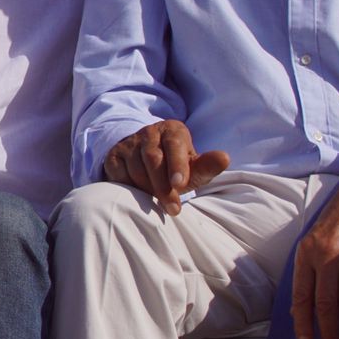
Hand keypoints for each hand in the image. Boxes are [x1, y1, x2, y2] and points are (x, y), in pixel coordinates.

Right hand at [102, 119, 228, 214]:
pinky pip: (120, 173)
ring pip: (136, 168)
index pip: (174, 145)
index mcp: (173, 130)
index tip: (180, 185)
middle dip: (163, 186)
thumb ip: (208, 165)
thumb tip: (224, 158)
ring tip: (158, 205)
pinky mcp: (115, 155)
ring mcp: (129, 142)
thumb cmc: (177, 168)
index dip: (177, 165)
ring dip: (147, 190)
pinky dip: (130, 187)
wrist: (147, 161)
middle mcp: (149, 132)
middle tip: (173, 208)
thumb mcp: (193, 167)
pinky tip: (140, 196)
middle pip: (153, 158)